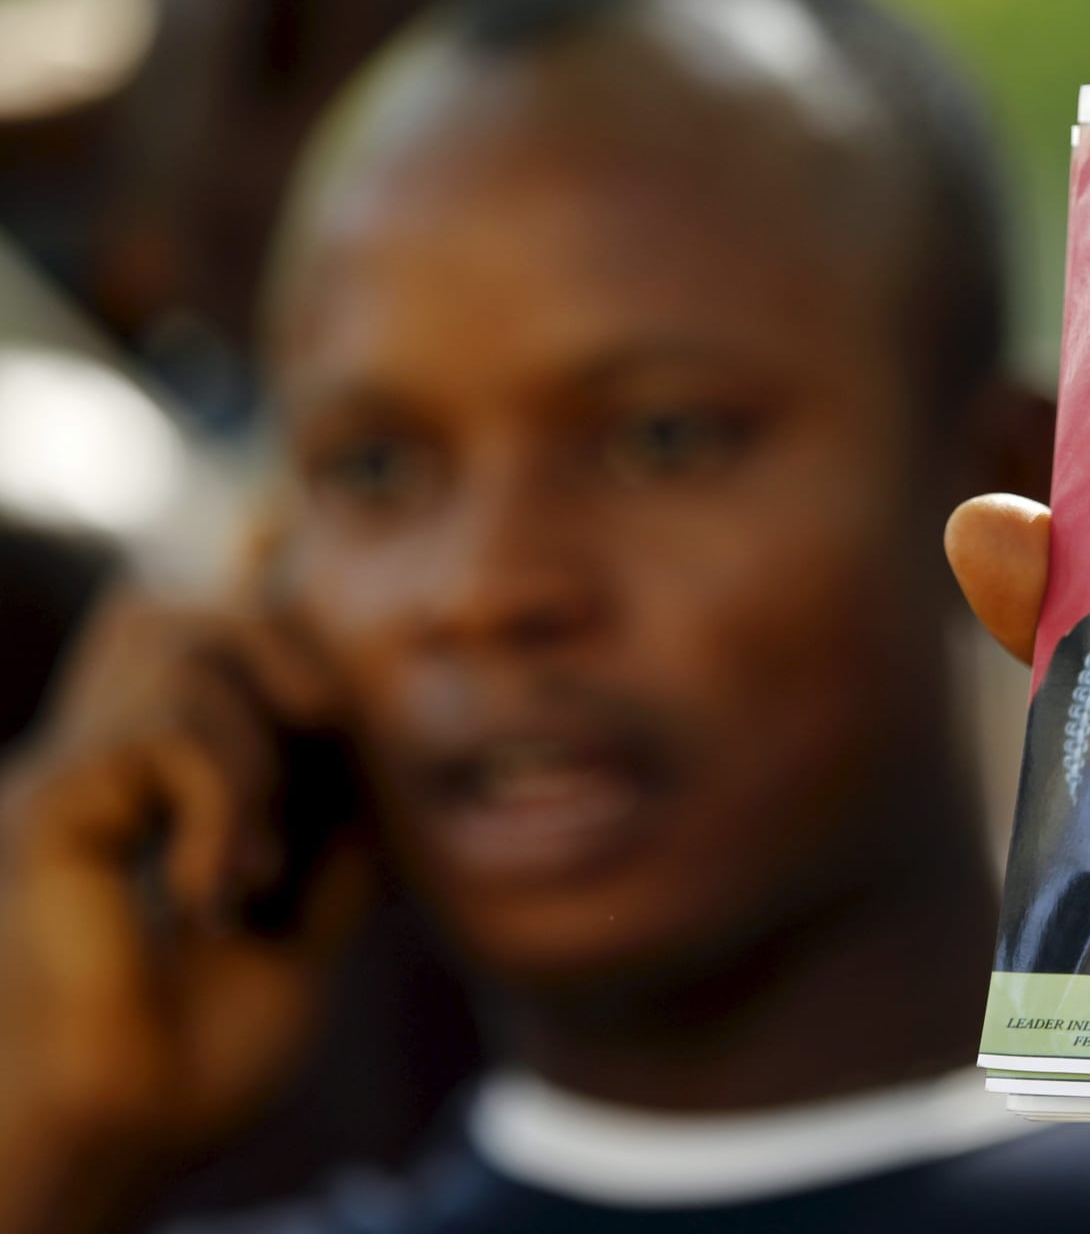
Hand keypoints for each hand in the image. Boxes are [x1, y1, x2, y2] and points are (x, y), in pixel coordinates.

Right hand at [0, 596, 370, 1231]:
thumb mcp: (301, 930)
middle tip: (320, 751)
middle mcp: (95, 765)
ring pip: (185, 653)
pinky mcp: (48, 809)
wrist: (120, 1139)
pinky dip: (226, 804)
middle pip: (184, 610)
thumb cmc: (194, 1060)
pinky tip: (213, 898)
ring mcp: (67, 780)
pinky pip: (167, 734)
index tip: (342, 724)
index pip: (197, 640)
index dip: (278, 640)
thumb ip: (333, 848)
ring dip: (261, 758)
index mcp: (143, 788)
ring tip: (256, 872)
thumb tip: (380, 775)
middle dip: (279, 656)